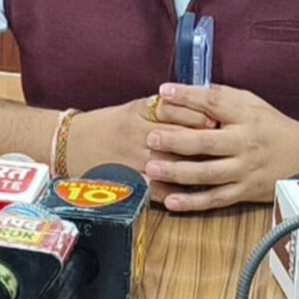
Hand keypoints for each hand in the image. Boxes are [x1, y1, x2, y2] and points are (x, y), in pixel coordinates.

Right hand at [63, 94, 214, 183]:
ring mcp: (133, 163)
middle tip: (224, 146)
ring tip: (216, 169)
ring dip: (194, 170)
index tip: (218, 120)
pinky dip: (177, 193)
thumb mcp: (136, 108)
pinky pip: (157, 191)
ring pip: (169, 167)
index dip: (197, 118)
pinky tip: (195, 193)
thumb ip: (165, 107)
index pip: (174, 115)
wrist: (74, 145)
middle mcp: (137, 139)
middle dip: (201, 144)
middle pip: (175, 141)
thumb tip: (200, 104)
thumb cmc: (111, 123)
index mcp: (139, 115)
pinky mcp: (129, 184)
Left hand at [141, 83, 298, 211]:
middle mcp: (245, 143)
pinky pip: (215, 199)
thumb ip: (223, 98)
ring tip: (151, 167)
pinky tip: (170, 200)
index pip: (214, 103)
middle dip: (175, 139)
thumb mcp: (252, 103)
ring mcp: (244, 170)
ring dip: (176, 171)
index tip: (164, 91)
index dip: (188, 96)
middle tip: (151, 137)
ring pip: (206, 173)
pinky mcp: (244, 192)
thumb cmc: (273, 126)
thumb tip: (190, 90)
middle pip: (205, 141)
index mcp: (246, 116)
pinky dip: (192, 202)